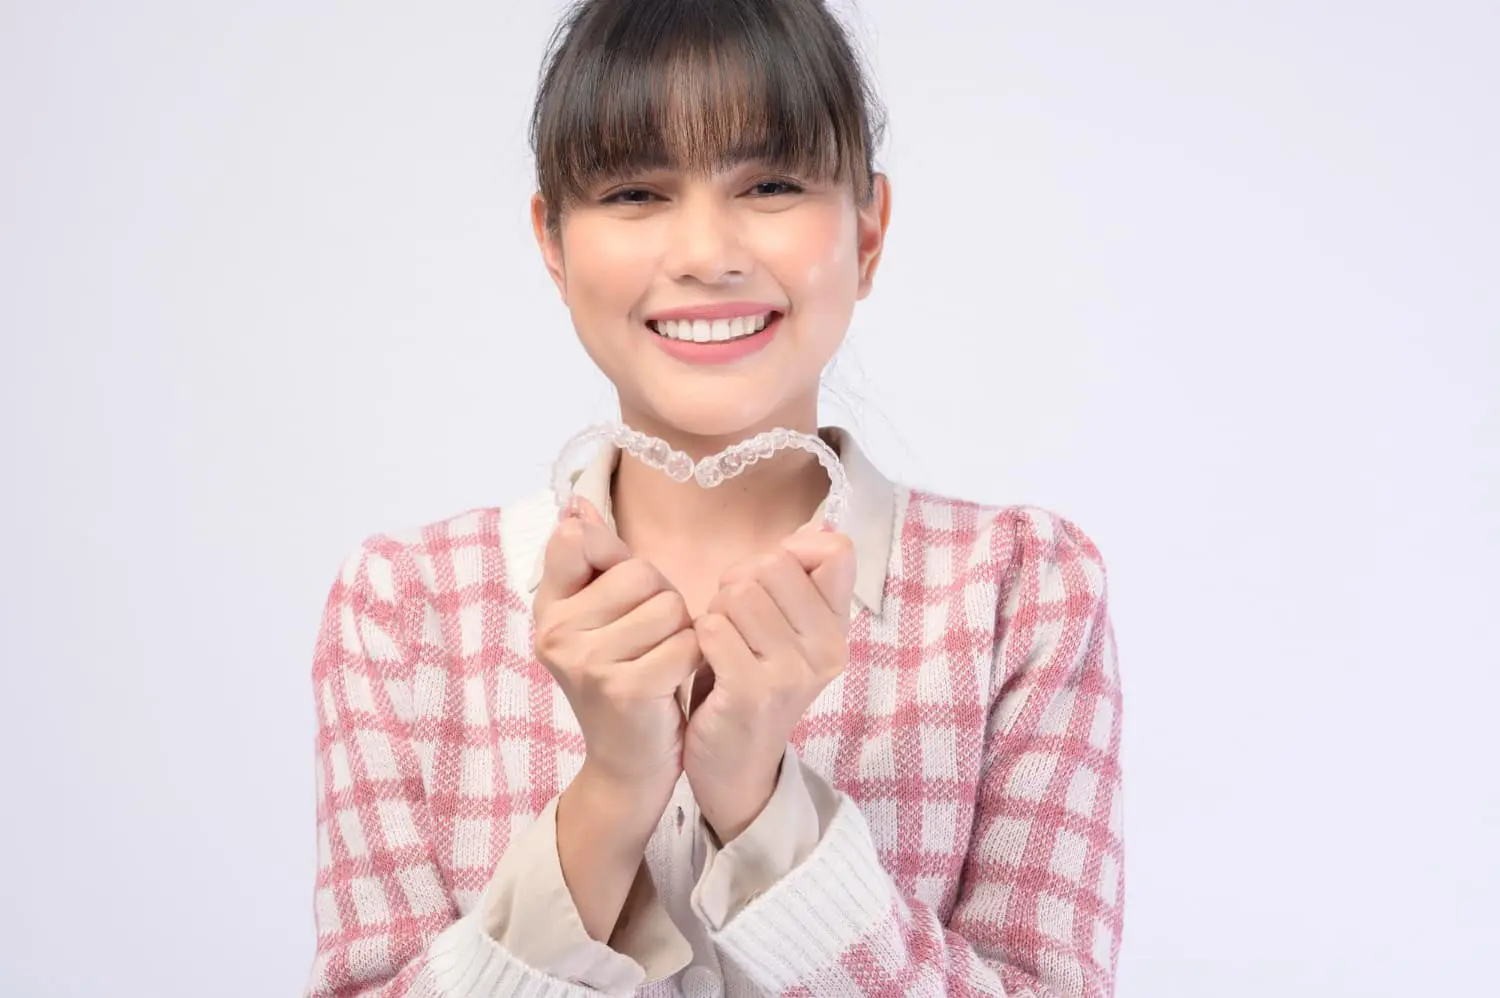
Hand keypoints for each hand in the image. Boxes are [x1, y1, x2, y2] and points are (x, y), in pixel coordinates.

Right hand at [532, 497, 698, 806]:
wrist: (630, 761)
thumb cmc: (624, 676)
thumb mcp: (600, 616)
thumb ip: (593, 560)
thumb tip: (577, 506)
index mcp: (547, 608)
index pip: (575, 540)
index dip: (614, 559)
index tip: (618, 594)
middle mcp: (556, 632)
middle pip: (640, 572)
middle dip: (662, 599)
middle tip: (650, 640)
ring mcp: (586, 662)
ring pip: (668, 607)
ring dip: (681, 631)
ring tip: (662, 659)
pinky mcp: (624, 687)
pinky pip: (685, 642)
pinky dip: (691, 659)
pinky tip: (673, 680)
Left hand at [684, 525, 855, 842]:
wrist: (736, 767)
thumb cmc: (753, 683)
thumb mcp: (788, 632)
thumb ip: (800, 581)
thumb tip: (817, 528)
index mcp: (840, 628)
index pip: (833, 551)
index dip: (789, 554)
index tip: (771, 587)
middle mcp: (828, 648)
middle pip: (773, 565)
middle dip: (739, 584)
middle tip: (733, 623)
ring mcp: (793, 672)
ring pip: (739, 594)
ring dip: (716, 613)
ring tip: (721, 645)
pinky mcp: (753, 692)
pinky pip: (714, 629)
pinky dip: (700, 638)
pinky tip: (707, 662)